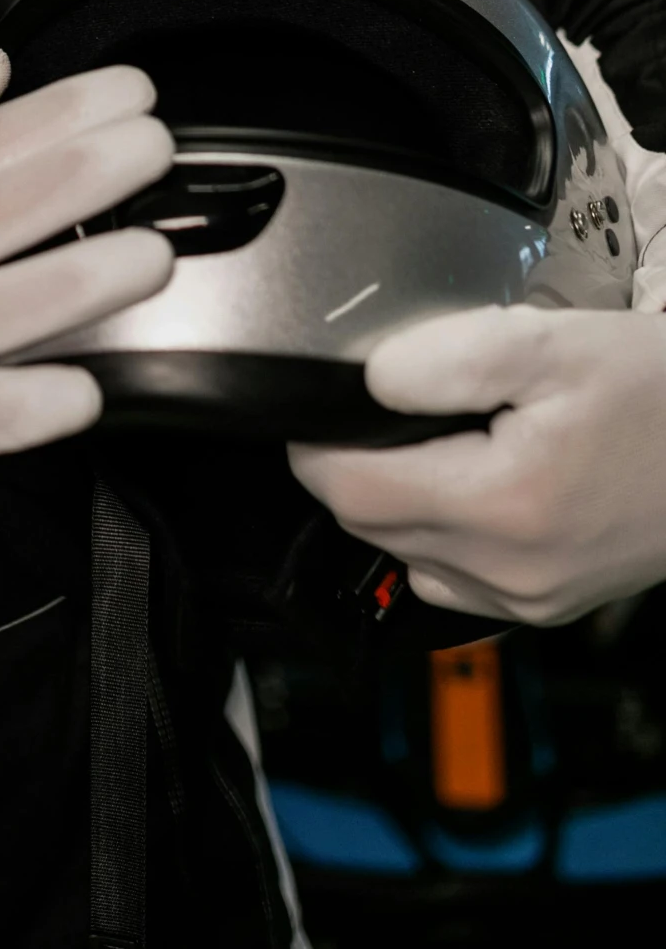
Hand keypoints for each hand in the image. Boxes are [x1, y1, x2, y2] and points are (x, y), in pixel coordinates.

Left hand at [290, 304, 665, 623]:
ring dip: (394, 500)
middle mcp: (511, 571)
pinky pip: (452, 579)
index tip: (318, 405)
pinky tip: (470, 482)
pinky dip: (438, 532)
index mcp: (503, 505)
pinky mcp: (547, 605)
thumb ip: (444, 357)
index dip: (316, 443)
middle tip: (381, 407)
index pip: (351, 490)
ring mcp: (530, 598)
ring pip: (405, 554)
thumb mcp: (549, 343)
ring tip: (434, 439)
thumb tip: (369, 382)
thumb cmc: (658, 393)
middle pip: (369, 525)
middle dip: (352, 465)